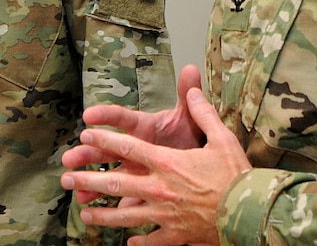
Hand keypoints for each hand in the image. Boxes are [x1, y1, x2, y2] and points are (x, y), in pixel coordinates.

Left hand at [61, 70, 251, 244]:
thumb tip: (192, 86)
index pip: (128, 147)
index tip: (85, 133)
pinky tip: (128, 242)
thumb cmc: (237, 176)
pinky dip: (138, 241)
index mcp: (168, 162)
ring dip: (102, 214)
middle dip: (87, 179)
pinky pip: (151, 240)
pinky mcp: (175, 236)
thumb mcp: (222, 138)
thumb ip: (203, 111)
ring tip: (84, 212)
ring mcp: (165, 215)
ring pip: (125, 216)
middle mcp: (160, 188)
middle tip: (65, 179)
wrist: (251, 215)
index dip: (104, 139)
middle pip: (115, 183)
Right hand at [63, 65, 204, 203]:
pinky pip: (123, 197)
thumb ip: (189, 93)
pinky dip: (108, 204)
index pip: (123, 118)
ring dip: (89, 179)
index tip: (88, 115)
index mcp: (144, 127)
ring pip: (108, 173)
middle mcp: (134, 146)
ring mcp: (135, 168)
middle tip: (70, 158)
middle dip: (87, 153)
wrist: (202, 162)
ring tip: (72, 185)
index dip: (106, 116)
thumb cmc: (192, 135)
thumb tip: (191, 68)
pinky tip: (91, 206)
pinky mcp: (140, 187)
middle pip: (106, 148)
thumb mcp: (190, 114)